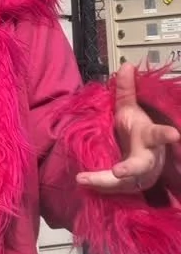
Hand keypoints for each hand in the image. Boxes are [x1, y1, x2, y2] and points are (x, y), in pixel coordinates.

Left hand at [76, 63, 179, 193]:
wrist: (143, 157)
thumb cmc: (136, 132)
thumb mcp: (130, 110)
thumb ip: (127, 90)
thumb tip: (126, 65)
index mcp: (149, 138)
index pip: (159, 134)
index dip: (167, 135)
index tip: (176, 135)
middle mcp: (147, 158)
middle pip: (141, 166)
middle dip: (129, 169)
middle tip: (118, 171)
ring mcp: (139, 176)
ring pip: (123, 182)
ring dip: (103, 181)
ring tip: (83, 179)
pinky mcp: (129, 187)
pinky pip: (112, 188)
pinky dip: (98, 185)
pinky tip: (83, 182)